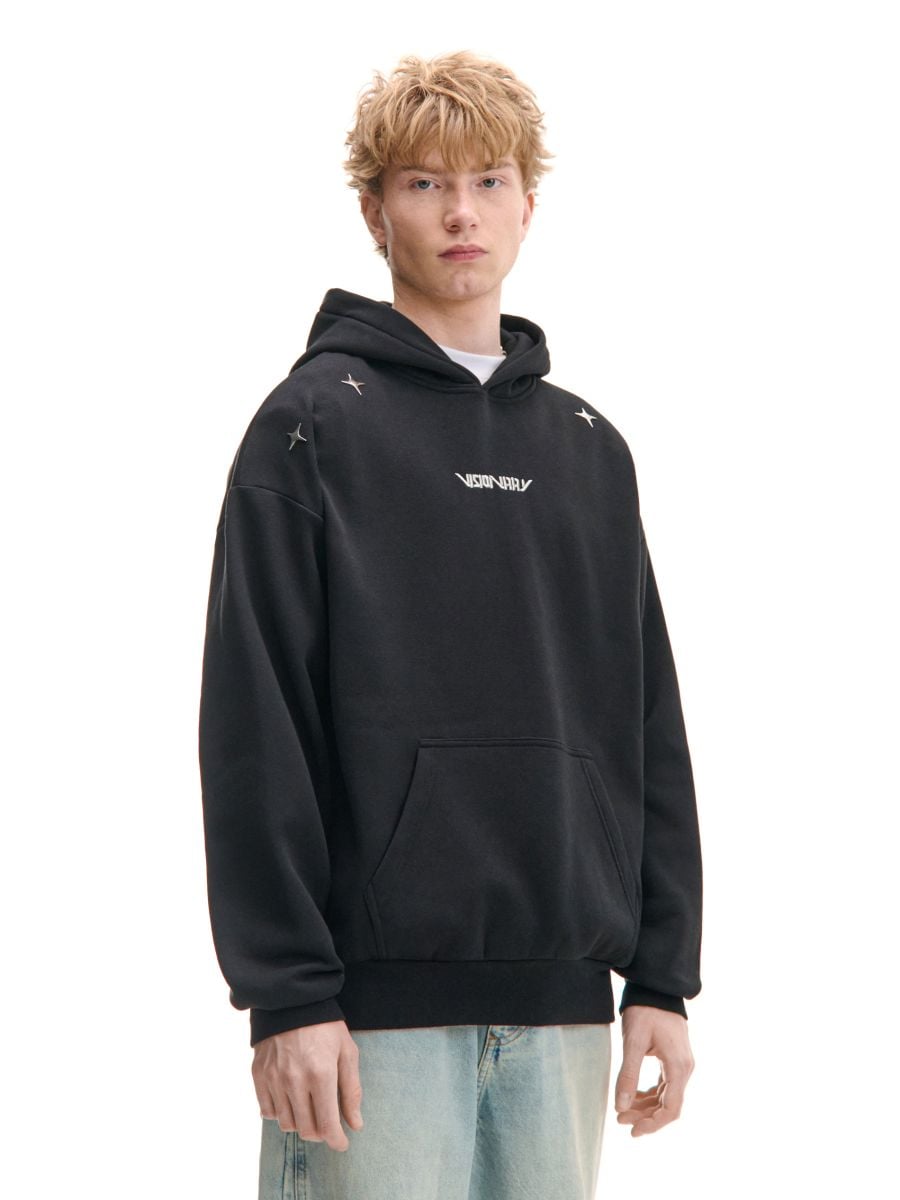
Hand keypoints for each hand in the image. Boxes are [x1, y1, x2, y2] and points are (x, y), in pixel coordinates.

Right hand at [252, 1020, 364, 1151]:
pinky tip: (290, 1101)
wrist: (291, 1000)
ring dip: (300, 1124)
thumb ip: (351, 1090)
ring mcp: (274, 1078)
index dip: (337, 1140)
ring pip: (286, 1123)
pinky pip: (267, 1111)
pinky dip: (280, 1113)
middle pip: (306, 1129)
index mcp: (321, 1074)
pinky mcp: (259, 1074)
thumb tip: (355, 1124)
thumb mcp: (347, 1052)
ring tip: (309, 1109)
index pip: (327, 1124)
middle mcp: (295, 1080)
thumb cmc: (325, 1026)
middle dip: (320, 1133)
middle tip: (327, 1124)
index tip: (342, 1143)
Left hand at [613, 1005, 694, 1136]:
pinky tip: (634, 1097)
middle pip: (668, 1105)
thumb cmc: (645, 1011)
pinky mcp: (674, 1060)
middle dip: (645, 1116)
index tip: (633, 1130)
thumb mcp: (634, 1042)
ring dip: (646, 1106)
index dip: (653, 1124)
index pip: (671, 1108)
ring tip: (622, 1111)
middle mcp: (684, 1069)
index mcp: (678, 1067)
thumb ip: (628, 1074)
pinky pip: (664, 1086)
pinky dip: (650, 1095)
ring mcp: (681, 1064)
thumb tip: (621, 1106)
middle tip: (620, 1119)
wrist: (656, 988)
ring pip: (666, 1096)